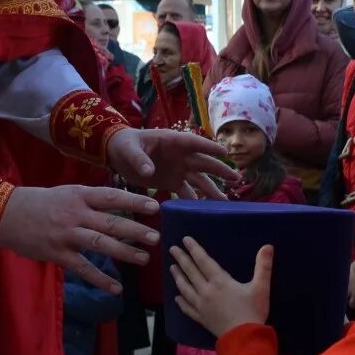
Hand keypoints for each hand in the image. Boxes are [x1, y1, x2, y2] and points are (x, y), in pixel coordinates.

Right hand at [0, 185, 158, 292]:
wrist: (5, 214)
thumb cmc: (39, 202)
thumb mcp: (66, 193)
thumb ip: (89, 201)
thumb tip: (119, 207)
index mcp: (78, 195)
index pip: (111, 197)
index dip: (134, 202)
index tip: (155, 206)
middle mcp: (74, 214)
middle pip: (110, 222)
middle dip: (135, 231)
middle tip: (156, 237)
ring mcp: (66, 234)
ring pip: (100, 244)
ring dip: (124, 253)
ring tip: (144, 259)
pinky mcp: (57, 253)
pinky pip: (82, 269)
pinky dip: (100, 280)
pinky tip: (116, 288)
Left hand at [107, 128, 235, 199]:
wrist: (117, 154)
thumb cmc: (125, 144)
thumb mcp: (129, 149)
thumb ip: (139, 159)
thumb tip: (149, 171)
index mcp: (173, 142)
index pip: (195, 143)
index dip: (209, 147)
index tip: (225, 153)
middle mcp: (180, 156)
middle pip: (204, 164)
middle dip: (220, 171)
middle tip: (237, 179)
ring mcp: (178, 170)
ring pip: (199, 181)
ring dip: (211, 191)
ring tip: (225, 204)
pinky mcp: (171, 182)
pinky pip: (186, 193)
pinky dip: (194, 202)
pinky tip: (202, 213)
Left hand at [169, 238, 271, 337]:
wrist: (244, 338)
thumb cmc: (252, 312)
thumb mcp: (261, 287)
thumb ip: (263, 266)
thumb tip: (268, 246)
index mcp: (219, 282)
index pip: (203, 261)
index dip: (194, 249)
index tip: (185, 240)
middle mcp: (206, 291)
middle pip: (191, 272)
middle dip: (181, 259)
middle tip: (172, 249)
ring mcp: (201, 306)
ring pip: (185, 288)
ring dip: (178, 277)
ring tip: (172, 267)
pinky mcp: (201, 318)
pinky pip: (187, 308)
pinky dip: (181, 302)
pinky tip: (176, 298)